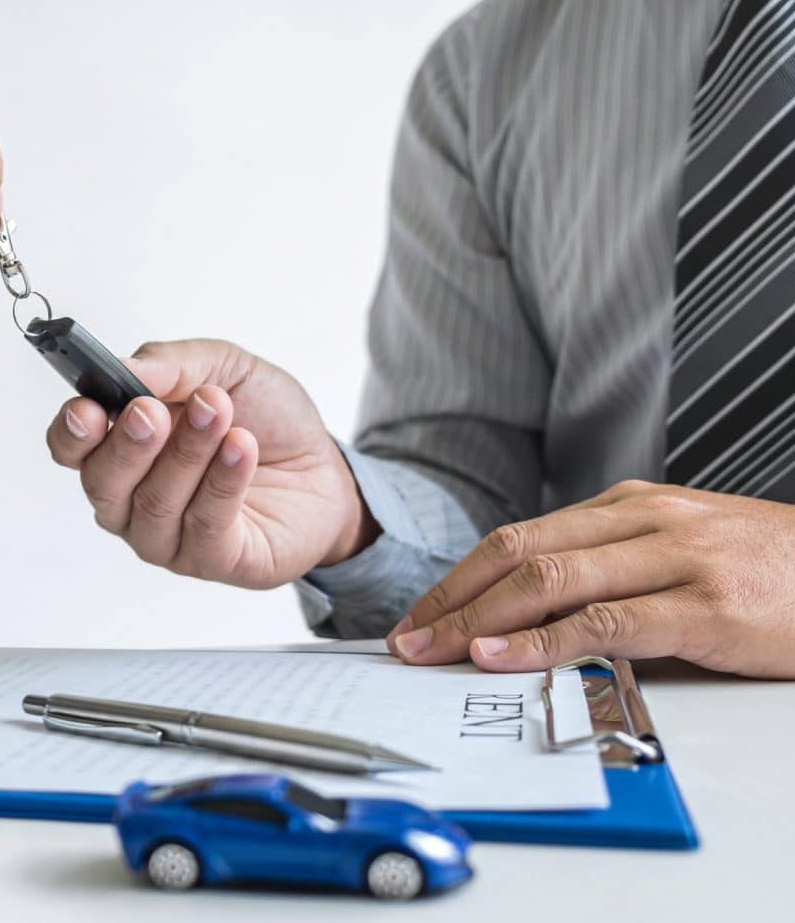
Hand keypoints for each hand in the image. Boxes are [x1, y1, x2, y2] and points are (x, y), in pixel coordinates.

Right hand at [43, 339, 377, 589]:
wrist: (326, 465)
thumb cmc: (266, 420)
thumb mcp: (223, 367)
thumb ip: (171, 364)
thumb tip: (127, 367)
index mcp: (121, 449)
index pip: (71, 450)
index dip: (72, 433)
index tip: (88, 408)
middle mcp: (133, 500)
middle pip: (104, 483)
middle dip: (128, 443)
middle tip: (153, 411)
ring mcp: (170, 537)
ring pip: (156, 504)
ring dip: (187, 452)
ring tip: (217, 410)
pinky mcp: (216, 560)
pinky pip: (206, 525)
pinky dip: (223, 482)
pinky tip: (241, 448)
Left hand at [386, 480, 794, 677]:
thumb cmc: (772, 574)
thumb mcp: (683, 551)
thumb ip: (614, 565)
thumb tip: (530, 607)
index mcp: (632, 506)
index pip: (519, 537)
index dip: (458, 578)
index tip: (419, 614)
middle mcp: (645, 521)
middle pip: (518, 552)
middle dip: (451, 598)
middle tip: (406, 639)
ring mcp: (676, 559)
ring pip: (549, 578)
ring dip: (478, 619)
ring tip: (433, 651)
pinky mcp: (706, 607)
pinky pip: (605, 621)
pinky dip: (542, 640)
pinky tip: (500, 656)